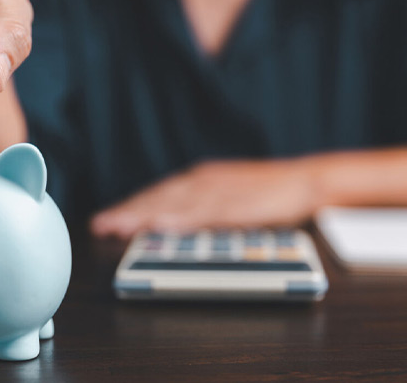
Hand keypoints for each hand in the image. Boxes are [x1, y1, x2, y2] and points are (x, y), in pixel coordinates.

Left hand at [90, 159, 318, 238]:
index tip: (105, 219)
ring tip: (120, 227)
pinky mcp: (239, 203)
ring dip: (145, 214)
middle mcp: (204, 181)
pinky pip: (206, 213)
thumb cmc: (267, 192)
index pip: (158, 194)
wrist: (307, 180)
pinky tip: (164, 227)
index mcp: (201, 180)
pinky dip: (183, 220)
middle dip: (127, 211)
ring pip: (176, 204)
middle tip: (100, 225)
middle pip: (159, 197)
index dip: (130, 207)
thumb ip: (201, 207)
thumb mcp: (228, 195)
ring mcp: (221, 191)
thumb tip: (171, 223)